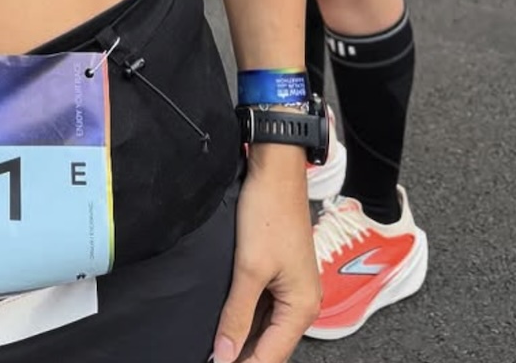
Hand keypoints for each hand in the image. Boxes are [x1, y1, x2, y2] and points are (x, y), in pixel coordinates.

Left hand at [212, 153, 318, 362]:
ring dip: (243, 339)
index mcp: (302, 307)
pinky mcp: (280, 274)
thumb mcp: (249, 269)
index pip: (271, 355)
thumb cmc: (269, 213)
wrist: (275, 171)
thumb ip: (236, 315)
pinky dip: (245, 318)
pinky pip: (263, 308)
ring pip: (265, 327)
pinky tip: (225, 322)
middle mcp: (302, 302)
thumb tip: (224, 355)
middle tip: (213, 360)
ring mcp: (292, 288)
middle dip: (243, 355)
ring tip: (215, 349)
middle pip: (270, 344)